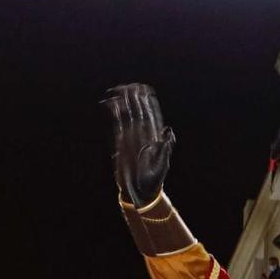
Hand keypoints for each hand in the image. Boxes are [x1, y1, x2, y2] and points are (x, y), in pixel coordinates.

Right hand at [101, 83, 174, 206]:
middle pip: (139, 110)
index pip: (152, 114)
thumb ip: (165, 148)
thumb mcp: (162, 164)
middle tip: (128, 86)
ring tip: (117, 90)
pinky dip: (114, 113)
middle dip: (134, 97)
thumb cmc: (154, 180)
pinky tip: (110, 104)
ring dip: (123, 102)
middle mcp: (144, 134)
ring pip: (128, 114)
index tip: (143, 88)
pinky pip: (118, 123)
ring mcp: (132, 137)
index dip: (148, 100)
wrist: (141, 191)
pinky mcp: (121, 142)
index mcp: (155, 137)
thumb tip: (169, 131)